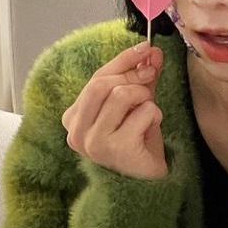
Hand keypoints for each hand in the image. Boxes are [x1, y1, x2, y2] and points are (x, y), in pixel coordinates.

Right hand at [62, 41, 166, 179]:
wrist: (147, 180)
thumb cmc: (136, 141)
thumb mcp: (134, 104)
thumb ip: (138, 77)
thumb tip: (150, 51)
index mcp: (74, 118)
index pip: (96, 78)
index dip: (122, 60)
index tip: (144, 48)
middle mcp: (77, 132)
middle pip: (102, 84)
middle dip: (132, 76)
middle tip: (150, 77)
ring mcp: (94, 143)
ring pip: (121, 95)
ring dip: (144, 97)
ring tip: (148, 113)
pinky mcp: (117, 150)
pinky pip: (142, 113)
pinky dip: (154, 115)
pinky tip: (150, 130)